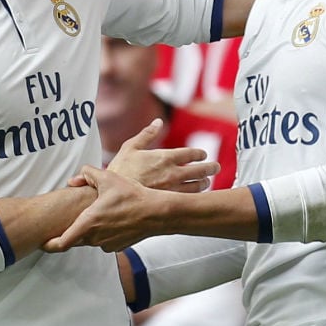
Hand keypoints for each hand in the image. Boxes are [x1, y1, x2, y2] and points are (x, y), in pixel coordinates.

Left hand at [45, 167, 163, 252]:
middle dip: (71, 231)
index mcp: (88, 223)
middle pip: (75, 239)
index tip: (42, 243)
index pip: (61, 243)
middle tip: (71, 220)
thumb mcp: (108, 178)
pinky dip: (105, 232)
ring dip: (91, 230)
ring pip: (91, 239)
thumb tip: (74, 179)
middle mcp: (95, 237)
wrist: (156, 212)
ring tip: (101, 214)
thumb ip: (87, 174)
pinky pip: (105, 240)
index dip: (49, 244)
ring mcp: (107, 243)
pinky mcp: (118, 246)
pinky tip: (114, 220)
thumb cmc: (132, 196)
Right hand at [102, 118, 216, 191]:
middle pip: (201, 170)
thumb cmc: (118, 172)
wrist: (110, 197)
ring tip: (206, 181)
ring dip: (205, 182)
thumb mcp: (130, 148)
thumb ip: (146, 134)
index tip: (202, 155)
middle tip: (215, 166)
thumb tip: (158, 122)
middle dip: (211, 167)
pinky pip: (189, 200)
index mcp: (165, 157)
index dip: (200, 154)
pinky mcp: (169, 204)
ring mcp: (173, 190)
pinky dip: (196, 196)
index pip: (192, 154)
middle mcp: (172, 173)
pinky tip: (195, 196)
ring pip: (198, 186)